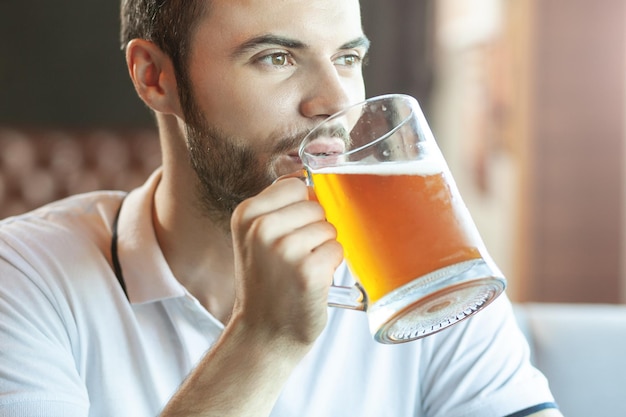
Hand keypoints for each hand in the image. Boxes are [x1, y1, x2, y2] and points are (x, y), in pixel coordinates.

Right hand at [229, 176, 342, 346]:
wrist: (264, 332)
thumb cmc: (267, 281)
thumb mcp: (255, 237)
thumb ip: (279, 207)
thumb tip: (316, 182)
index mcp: (246, 214)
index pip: (295, 185)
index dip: (302, 207)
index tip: (291, 231)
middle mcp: (262, 228)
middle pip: (316, 206)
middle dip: (314, 230)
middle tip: (294, 257)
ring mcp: (285, 249)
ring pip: (329, 228)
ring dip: (323, 248)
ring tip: (301, 270)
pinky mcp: (308, 270)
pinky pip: (337, 249)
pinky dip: (331, 265)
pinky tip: (311, 281)